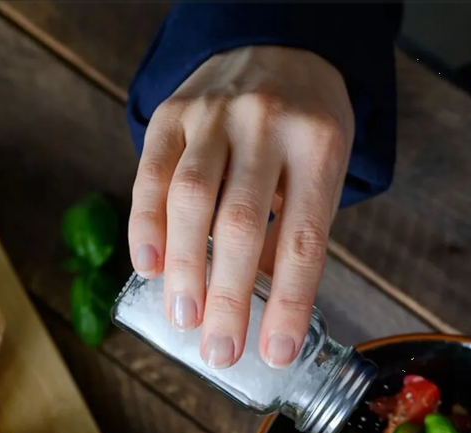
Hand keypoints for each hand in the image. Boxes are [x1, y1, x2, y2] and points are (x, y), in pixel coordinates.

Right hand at [129, 46, 353, 367]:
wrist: (277, 42)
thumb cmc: (306, 126)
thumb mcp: (323, 170)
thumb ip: (292, 229)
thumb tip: (263, 306)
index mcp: (317, 147)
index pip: (302, 238)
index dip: (288, 302)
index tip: (276, 352)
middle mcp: (266, 125)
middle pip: (240, 223)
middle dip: (226, 297)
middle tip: (219, 350)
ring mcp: (215, 115)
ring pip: (190, 199)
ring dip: (183, 268)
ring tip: (183, 318)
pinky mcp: (173, 112)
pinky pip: (152, 173)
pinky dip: (146, 224)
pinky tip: (150, 266)